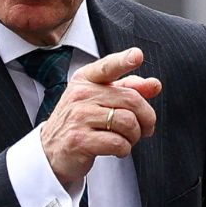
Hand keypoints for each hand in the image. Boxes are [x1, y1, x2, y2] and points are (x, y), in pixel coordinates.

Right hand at [39, 47, 160, 190]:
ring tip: (126, 139)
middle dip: (146, 117)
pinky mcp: (80, 140)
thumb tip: (154, 85)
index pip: (107, 67)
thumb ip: (126, 89)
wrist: (51, 151)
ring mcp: (78, 117)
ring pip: (128, 122)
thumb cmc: (80, 122)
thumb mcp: (98, 99)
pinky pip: (118, 143)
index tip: (137, 55)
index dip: (123, 61)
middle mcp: (80, 95)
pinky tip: (117, 150)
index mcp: (85, 80)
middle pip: (131, 99)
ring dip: (135, 136)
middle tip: (145, 128)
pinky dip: (124, 150)